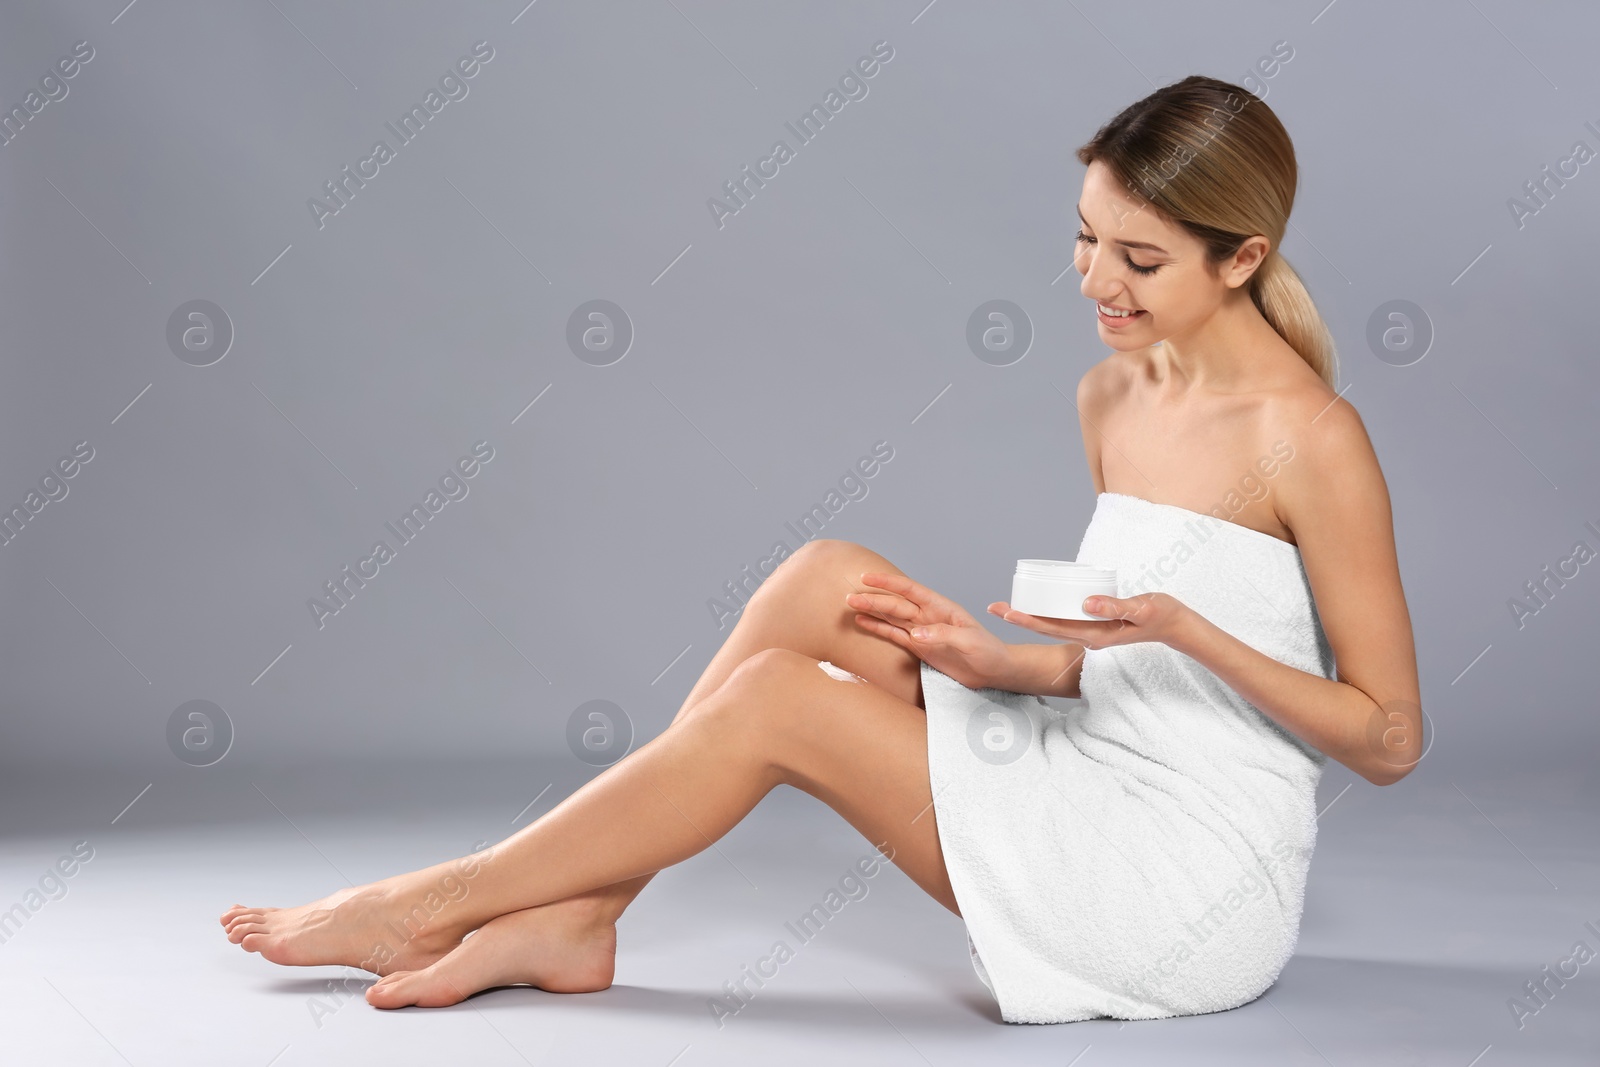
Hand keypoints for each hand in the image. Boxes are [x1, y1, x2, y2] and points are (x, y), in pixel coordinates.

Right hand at [846, 572, 1014, 690]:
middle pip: (896, 604)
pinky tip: (863, 622)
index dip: (888, 583)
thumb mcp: (969, 642)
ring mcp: (923, 631)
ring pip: (892, 617)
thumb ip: (942, 635)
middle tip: (850, 598)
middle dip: (873, 599)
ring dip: (872, 611)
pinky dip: (879, 628)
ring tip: (850, 605)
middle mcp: (928, 616)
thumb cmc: (988, 652)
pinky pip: (895, 635)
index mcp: (941, 608)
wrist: (995, 670)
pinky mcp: (920, 647)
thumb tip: (915, 634)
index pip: (910, 590)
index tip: (868, 578)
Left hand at [989, 591, 1195, 651]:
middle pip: (1047, 626)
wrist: (1177, 625)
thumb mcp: (1141, 609)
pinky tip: (1039, 600)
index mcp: (1095, 635)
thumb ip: (1116, 607)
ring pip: (1054, 622)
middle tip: (993, 606)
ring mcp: (1092, 630)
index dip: (1028, 620)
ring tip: (1008, 603)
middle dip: (1020, 617)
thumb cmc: (1161, 616)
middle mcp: (1089, 635)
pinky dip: (1049, 609)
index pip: (1053, 627)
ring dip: (1032, 614)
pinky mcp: (1097, 621)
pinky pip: (1067, 616)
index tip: (1006, 613)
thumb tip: (1086, 603)